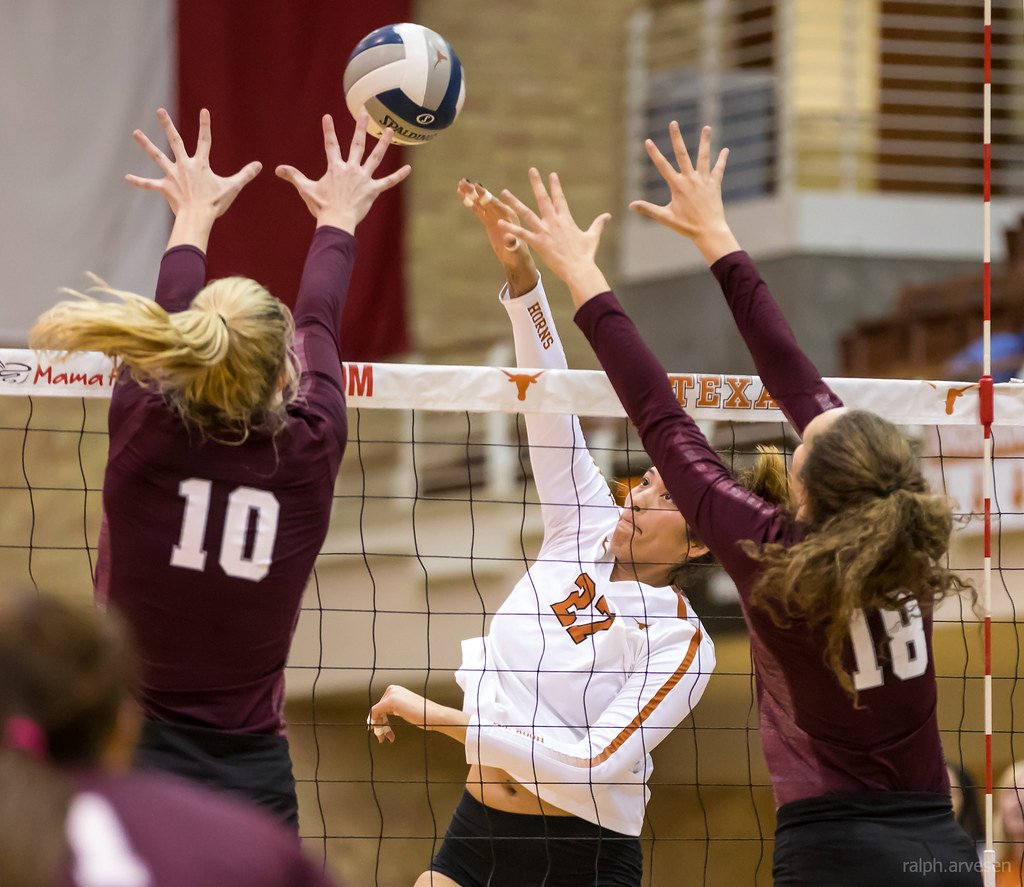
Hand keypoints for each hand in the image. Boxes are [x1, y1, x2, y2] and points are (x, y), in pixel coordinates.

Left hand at [126, 108, 261, 250]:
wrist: (198, 217)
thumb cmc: (215, 203)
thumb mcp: (232, 188)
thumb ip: (245, 175)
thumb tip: (260, 165)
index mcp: (201, 164)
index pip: (205, 140)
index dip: (205, 125)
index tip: (204, 110)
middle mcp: (184, 166)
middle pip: (174, 141)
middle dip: (167, 125)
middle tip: (160, 111)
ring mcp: (173, 176)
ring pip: (157, 156)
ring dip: (146, 144)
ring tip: (135, 133)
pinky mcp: (165, 188)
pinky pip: (150, 184)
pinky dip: (139, 182)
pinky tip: (127, 178)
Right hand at [276, 114, 410, 233]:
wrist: (336, 221)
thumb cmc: (321, 207)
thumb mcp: (306, 189)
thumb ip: (294, 176)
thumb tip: (276, 169)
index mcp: (335, 168)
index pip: (331, 145)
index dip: (328, 131)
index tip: (327, 116)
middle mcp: (351, 169)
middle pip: (357, 144)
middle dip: (360, 128)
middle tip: (364, 113)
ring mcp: (363, 178)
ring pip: (376, 157)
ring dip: (383, 143)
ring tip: (389, 130)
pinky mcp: (373, 190)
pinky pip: (388, 182)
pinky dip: (398, 176)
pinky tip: (409, 169)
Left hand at [368, 685, 467, 744]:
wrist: (434, 715)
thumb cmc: (423, 715)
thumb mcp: (405, 709)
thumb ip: (393, 709)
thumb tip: (378, 719)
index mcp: (396, 690)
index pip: (381, 706)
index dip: (380, 721)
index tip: (383, 733)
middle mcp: (392, 689)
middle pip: (377, 710)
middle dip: (380, 725)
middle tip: (383, 738)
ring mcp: (391, 693)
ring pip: (375, 713)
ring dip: (379, 727)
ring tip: (385, 739)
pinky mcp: (391, 700)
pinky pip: (374, 712)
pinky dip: (375, 723)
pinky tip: (383, 734)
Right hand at [457, 178, 537, 297]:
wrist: (517, 260)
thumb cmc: (518, 256)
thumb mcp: (515, 251)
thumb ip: (512, 244)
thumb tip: (509, 238)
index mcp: (510, 217)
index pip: (496, 204)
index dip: (486, 196)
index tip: (477, 186)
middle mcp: (503, 214)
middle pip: (487, 200)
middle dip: (475, 191)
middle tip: (464, 181)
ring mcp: (496, 217)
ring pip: (482, 204)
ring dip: (471, 194)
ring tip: (460, 184)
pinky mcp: (490, 222)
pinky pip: (479, 211)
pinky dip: (471, 204)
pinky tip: (462, 195)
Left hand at [497, 169, 611, 307]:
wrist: (579, 269)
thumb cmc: (586, 255)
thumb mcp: (593, 236)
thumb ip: (598, 224)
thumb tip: (607, 216)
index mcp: (566, 219)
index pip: (559, 198)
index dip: (555, 186)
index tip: (551, 174)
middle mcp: (554, 222)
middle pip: (543, 198)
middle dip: (537, 183)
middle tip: (532, 170)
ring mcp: (545, 231)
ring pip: (526, 213)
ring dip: (514, 202)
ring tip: (504, 192)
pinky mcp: (538, 243)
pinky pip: (521, 234)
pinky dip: (511, 228)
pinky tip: (500, 222)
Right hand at [629, 123, 739, 263]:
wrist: (709, 231)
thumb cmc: (686, 226)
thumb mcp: (665, 218)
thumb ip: (648, 209)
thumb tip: (631, 205)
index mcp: (677, 186)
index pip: (663, 166)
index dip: (654, 153)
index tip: (648, 141)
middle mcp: (690, 179)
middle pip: (682, 154)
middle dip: (676, 138)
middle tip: (673, 123)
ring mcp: (704, 181)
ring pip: (703, 157)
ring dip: (705, 142)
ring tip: (707, 127)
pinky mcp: (715, 185)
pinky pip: (719, 169)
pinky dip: (722, 160)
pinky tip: (725, 150)